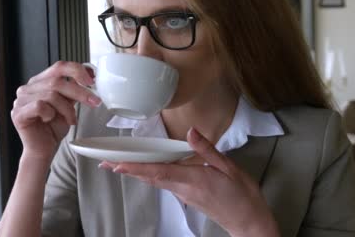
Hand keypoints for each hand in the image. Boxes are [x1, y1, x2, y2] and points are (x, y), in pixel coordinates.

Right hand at [11, 61, 100, 160]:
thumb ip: (74, 89)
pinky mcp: (18, 113)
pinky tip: (50, 120)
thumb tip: (90, 75)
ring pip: (51, 95)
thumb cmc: (52, 128)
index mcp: (39, 82)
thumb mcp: (68, 105)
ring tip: (71, 119)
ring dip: (66, 109)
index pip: (59, 67)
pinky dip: (50, 114)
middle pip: (57, 81)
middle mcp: (28, 88)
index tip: (92, 81)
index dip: (77, 70)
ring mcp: (20, 100)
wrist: (44, 149)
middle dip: (79, 92)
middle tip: (94, 102)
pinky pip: (40, 106)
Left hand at [99, 128, 279, 236]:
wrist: (249, 223)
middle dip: (127, 169)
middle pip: (149, 177)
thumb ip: (207, 150)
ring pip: (153, 181)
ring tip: (117, 165)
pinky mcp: (186, 196)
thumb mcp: (229, 168)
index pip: (157, 171)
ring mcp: (183, 194)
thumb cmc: (242, 196)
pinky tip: (143, 171)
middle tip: (106, 162)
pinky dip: (148, 176)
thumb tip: (191, 131)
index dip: (136, 167)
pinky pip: (162, 184)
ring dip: (134, 172)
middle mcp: (183, 188)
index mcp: (192, 179)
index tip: (117, 163)